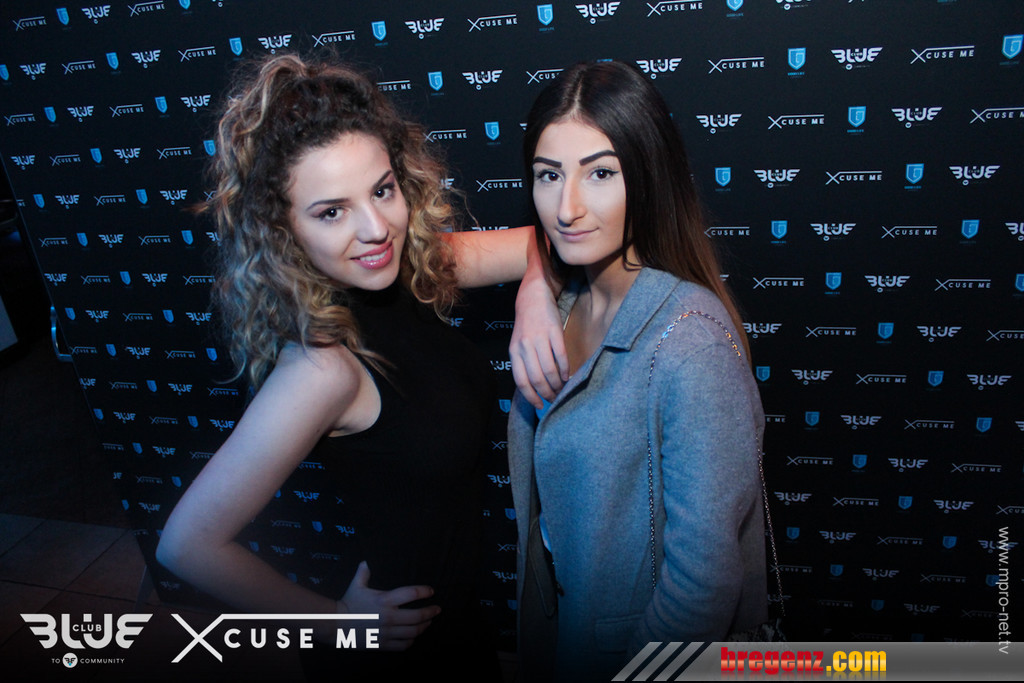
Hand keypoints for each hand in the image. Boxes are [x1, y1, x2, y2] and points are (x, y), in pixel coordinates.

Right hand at [335, 561, 438, 650]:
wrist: (336, 624)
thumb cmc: (348, 603)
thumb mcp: (356, 586)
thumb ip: (363, 573)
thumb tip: (365, 562)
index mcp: (384, 599)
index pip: (411, 593)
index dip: (424, 591)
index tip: (431, 591)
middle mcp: (388, 616)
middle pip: (417, 616)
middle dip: (431, 612)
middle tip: (437, 610)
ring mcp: (386, 632)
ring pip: (413, 632)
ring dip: (424, 627)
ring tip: (428, 622)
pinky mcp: (382, 644)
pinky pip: (403, 645)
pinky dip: (411, 641)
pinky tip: (413, 637)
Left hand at [511, 273, 568, 408]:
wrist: (532, 297)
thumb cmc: (527, 325)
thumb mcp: (519, 344)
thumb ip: (524, 363)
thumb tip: (534, 388)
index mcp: (514, 352)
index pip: (521, 381)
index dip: (531, 396)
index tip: (540, 406)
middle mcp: (524, 347)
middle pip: (536, 378)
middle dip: (547, 393)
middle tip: (555, 399)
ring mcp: (539, 339)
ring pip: (549, 370)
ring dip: (558, 383)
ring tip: (563, 388)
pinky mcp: (553, 331)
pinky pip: (560, 356)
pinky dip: (565, 369)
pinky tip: (569, 375)